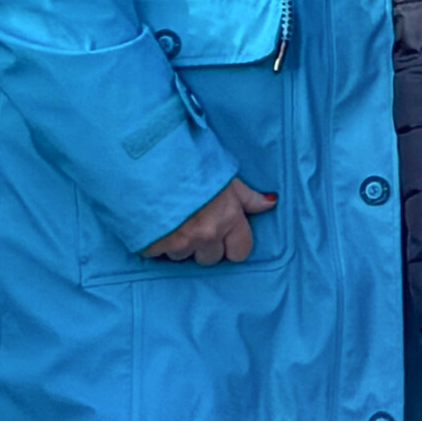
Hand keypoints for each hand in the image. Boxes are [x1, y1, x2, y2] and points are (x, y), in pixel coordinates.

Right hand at [136, 176, 273, 264]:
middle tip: (193, 223)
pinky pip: (159, 254)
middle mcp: (207, 235)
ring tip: (173, 220)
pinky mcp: (154, 247)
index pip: (240, 252)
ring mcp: (180, 243)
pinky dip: (157, 244)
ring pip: (184, 257)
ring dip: (179, 244)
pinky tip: (157, 224)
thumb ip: (248, 197)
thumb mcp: (226, 178)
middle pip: (211, 258)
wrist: (150, 162)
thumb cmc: (191, 165)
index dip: (232, 244)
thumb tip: (271, 202)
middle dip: (204, 245)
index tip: (223, 234)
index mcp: (228, 219)